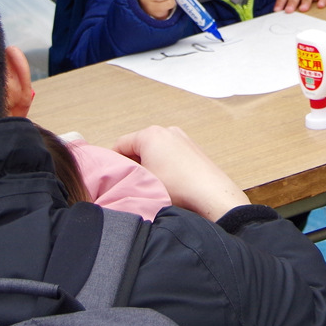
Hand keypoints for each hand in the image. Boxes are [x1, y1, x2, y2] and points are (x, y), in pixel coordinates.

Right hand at [112, 125, 250, 220]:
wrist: (211, 194)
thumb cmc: (176, 187)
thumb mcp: (142, 179)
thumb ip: (124, 171)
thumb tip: (117, 170)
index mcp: (150, 134)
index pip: (120, 144)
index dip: (114, 162)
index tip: (114, 178)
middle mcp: (166, 130)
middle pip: (138, 146)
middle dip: (134, 163)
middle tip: (134, 183)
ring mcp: (182, 138)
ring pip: (155, 151)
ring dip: (150, 165)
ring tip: (154, 185)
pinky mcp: (193, 148)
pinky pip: (170, 155)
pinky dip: (165, 165)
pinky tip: (170, 183)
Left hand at [274, 0, 325, 12]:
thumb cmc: (305, 1)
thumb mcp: (297, 4)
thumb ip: (291, 10)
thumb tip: (282, 21)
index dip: (280, 1)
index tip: (277, 10)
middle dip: (292, 2)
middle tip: (289, 10)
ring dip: (305, 1)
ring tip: (303, 9)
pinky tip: (320, 6)